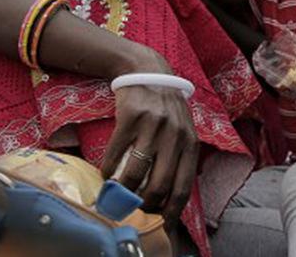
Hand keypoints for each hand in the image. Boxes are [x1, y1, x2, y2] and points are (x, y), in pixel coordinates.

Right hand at [101, 54, 199, 229]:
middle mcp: (174, 135)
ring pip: (135, 172)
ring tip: (116, 194)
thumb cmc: (166, 108)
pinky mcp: (131, 116)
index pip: (184, 186)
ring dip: (123, 189)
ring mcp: (153, 125)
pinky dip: (108, 168)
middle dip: (145, 204)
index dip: (172, 210)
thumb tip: (170, 197)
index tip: (161, 225)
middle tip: (133, 210)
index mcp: (190, 142)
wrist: (147, 70)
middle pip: (159, 184)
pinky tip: (105, 173)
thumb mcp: (182, 130)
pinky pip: (116, 152)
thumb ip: (180, 157)